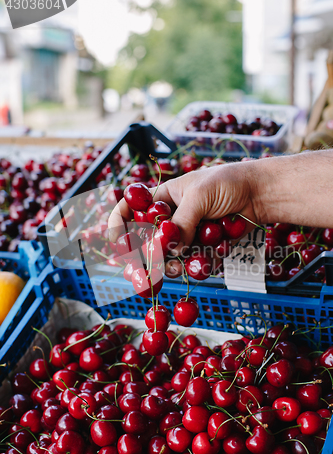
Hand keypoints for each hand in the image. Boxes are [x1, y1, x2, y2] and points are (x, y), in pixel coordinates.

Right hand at [108, 162, 259, 276]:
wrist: (260, 193)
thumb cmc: (228, 183)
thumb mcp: (199, 195)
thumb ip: (181, 222)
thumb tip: (169, 249)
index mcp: (162, 198)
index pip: (130, 209)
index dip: (119, 225)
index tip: (118, 243)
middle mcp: (170, 218)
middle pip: (146, 241)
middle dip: (146, 256)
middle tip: (147, 271)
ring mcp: (186, 234)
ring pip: (169, 257)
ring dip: (173, 265)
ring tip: (181, 266)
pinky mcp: (203, 247)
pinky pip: (193, 262)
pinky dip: (198, 264)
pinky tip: (207, 258)